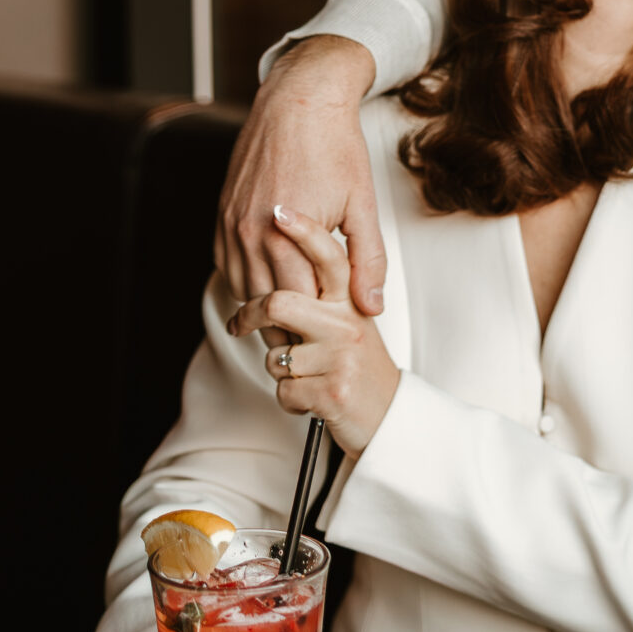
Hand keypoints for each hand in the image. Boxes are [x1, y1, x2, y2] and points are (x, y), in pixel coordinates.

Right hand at [215, 36, 385, 314]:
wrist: (300, 99)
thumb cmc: (335, 147)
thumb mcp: (362, 205)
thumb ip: (368, 260)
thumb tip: (371, 307)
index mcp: (287, 237)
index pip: (297, 308)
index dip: (319, 322)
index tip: (336, 326)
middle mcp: (250, 235)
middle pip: (265, 307)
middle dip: (293, 321)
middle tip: (319, 326)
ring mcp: (231, 225)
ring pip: (242, 292)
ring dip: (267, 304)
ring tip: (299, 306)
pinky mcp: (222, 215)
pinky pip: (228, 268)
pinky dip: (248, 281)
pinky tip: (274, 278)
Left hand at [228, 207, 402, 458]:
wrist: (393, 419)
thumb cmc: (363, 371)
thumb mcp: (350, 326)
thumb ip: (322, 301)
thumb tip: (279, 282)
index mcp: (350, 304)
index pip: (329, 256)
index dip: (303, 232)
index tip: (279, 212)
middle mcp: (347, 324)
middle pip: (280, 303)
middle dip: (248, 315)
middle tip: (239, 323)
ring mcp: (340, 357)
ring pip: (275, 355)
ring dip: (279, 372)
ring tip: (305, 376)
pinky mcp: (332, 391)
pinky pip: (283, 391)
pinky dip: (289, 401)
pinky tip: (311, 398)